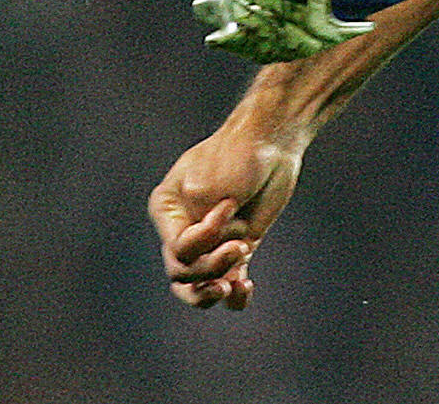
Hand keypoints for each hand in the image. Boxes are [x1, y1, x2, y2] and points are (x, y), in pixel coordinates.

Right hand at [148, 125, 303, 308]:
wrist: (271, 142)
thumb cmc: (235, 155)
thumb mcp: (206, 186)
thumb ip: (201, 227)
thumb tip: (215, 262)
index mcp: (167, 211)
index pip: (177, 249)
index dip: (204, 239)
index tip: (228, 206)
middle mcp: (183, 229)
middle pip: (183, 273)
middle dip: (211, 268)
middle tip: (240, 247)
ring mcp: (211, 241)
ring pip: (198, 286)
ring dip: (213, 291)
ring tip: (232, 285)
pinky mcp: (237, 246)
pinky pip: (229, 284)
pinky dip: (234, 296)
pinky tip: (245, 288)